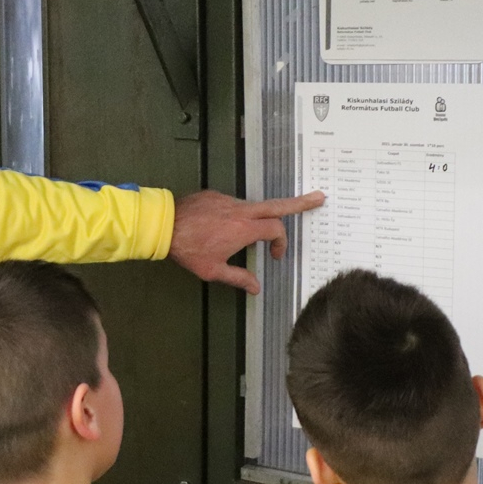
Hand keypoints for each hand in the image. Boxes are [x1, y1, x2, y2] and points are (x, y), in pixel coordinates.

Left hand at [168, 189, 324, 293]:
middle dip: (300, 203)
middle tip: (319, 197)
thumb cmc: (188, 250)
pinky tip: (220, 228)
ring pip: (252, 208)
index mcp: (244, 228)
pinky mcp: (214, 195)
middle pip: (277, 205)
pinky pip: (232, 205)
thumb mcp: (213, 270)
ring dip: (259, 218)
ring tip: (250, 232)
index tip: (274, 256)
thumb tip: (256, 288)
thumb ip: (238, 278)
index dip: (280, 243)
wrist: (162, 225)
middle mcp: (240, 209)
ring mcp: (227, 199)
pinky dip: (236, 215)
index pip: (276, 229)